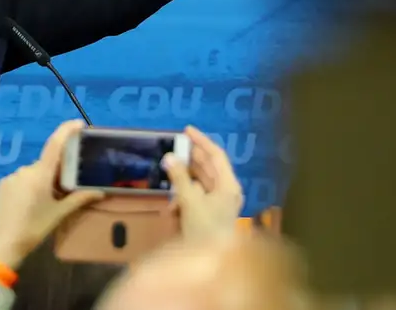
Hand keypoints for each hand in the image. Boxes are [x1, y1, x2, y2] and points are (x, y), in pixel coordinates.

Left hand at [0, 120, 103, 268]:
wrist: (4, 243)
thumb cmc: (34, 228)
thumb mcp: (59, 214)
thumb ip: (79, 199)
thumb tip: (100, 192)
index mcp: (40, 175)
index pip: (55, 145)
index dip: (66, 131)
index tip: (78, 123)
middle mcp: (25, 170)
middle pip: (46, 163)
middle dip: (56, 171)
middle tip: (64, 189)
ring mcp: (12, 176)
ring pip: (33, 171)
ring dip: (42, 180)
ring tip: (45, 200)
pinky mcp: (3, 184)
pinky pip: (22, 178)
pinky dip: (30, 184)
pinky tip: (30, 202)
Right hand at [162, 126, 243, 243]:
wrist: (210, 265)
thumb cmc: (205, 229)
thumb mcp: (190, 201)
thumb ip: (179, 178)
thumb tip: (169, 157)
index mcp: (228, 185)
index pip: (216, 155)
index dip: (201, 141)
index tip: (185, 130)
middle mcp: (225, 192)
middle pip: (207, 168)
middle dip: (189, 161)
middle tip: (173, 150)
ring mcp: (217, 204)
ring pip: (198, 184)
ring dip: (182, 183)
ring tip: (168, 181)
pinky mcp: (207, 215)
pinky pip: (194, 199)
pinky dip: (182, 200)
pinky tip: (170, 211)